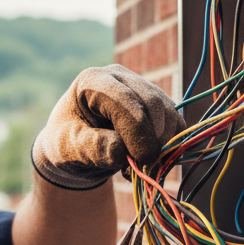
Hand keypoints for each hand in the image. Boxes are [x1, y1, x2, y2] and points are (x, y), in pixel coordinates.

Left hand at [31, 64, 185, 189]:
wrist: (75, 145)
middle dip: (151, 139)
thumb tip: (121, 151)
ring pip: (168, 113)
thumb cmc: (67, 143)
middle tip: (139, 168)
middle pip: (151, 104)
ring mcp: (141, 87)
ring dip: (161, 145)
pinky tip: (146, 159)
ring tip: (135, 166)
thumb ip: (92, 148)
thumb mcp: (68, 147)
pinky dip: (168, 145)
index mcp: (92, 81)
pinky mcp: (157, 104)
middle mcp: (120, 77)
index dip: (137, 131)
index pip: (124, 100)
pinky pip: (176, 123)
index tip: (141, 160)